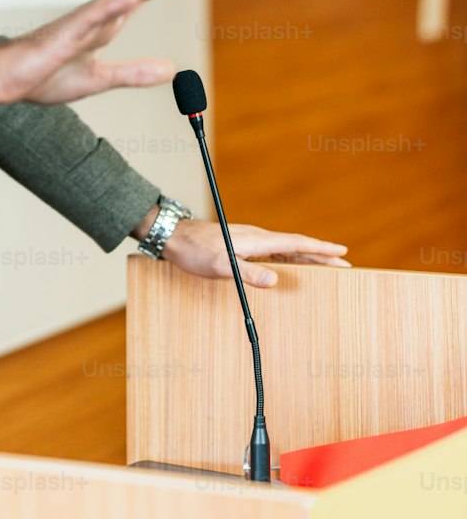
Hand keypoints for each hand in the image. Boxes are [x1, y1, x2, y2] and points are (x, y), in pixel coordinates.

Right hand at [0, 0, 200, 109]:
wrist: (2, 80)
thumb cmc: (43, 75)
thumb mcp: (98, 79)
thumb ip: (134, 73)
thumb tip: (171, 69)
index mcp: (103, 25)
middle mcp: (95, 16)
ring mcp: (80, 22)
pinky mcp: (64, 34)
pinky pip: (92, 17)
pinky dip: (114, 6)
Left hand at [143, 216, 350, 287]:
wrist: (175, 237)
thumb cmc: (195, 251)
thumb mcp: (221, 266)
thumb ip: (248, 274)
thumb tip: (276, 281)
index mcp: (257, 240)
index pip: (296, 242)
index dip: (320, 248)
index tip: (342, 252)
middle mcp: (257, 238)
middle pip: (296, 245)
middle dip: (321, 254)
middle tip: (344, 263)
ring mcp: (250, 241)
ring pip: (286, 248)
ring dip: (307, 256)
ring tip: (325, 265)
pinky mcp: (243, 246)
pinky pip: (274, 252)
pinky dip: (290, 258)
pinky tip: (291, 266)